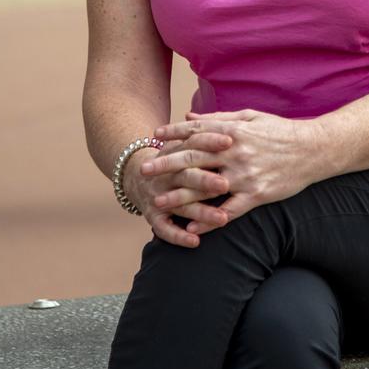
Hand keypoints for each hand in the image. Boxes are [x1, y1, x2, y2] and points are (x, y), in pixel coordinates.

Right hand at [126, 133, 233, 248]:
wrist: (137, 176)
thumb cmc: (174, 159)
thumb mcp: (182, 143)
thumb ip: (203, 134)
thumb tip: (231, 127)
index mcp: (175, 152)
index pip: (193, 142)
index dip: (210, 141)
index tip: (229, 141)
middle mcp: (166, 173)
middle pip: (186, 174)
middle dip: (205, 179)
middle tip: (225, 184)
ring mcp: (158, 195)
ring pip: (180, 204)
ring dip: (200, 212)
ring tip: (222, 219)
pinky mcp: (153, 216)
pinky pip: (165, 228)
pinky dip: (179, 236)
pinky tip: (195, 241)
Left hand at [142, 108, 315, 234]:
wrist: (315, 150)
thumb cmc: (281, 130)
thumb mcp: (249, 117)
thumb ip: (217, 119)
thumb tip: (188, 116)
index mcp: (233, 132)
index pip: (197, 131)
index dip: (174, 133)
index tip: (155, 136)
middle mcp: (236, 153)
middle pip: (194, 160)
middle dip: (167, 165)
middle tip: (145, 171)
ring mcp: (246, 176)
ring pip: (207, 189)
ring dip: (181, 197)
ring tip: (159, 204)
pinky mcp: (258, 195)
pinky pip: (229, 211)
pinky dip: (210, 221)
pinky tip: (192, 229)